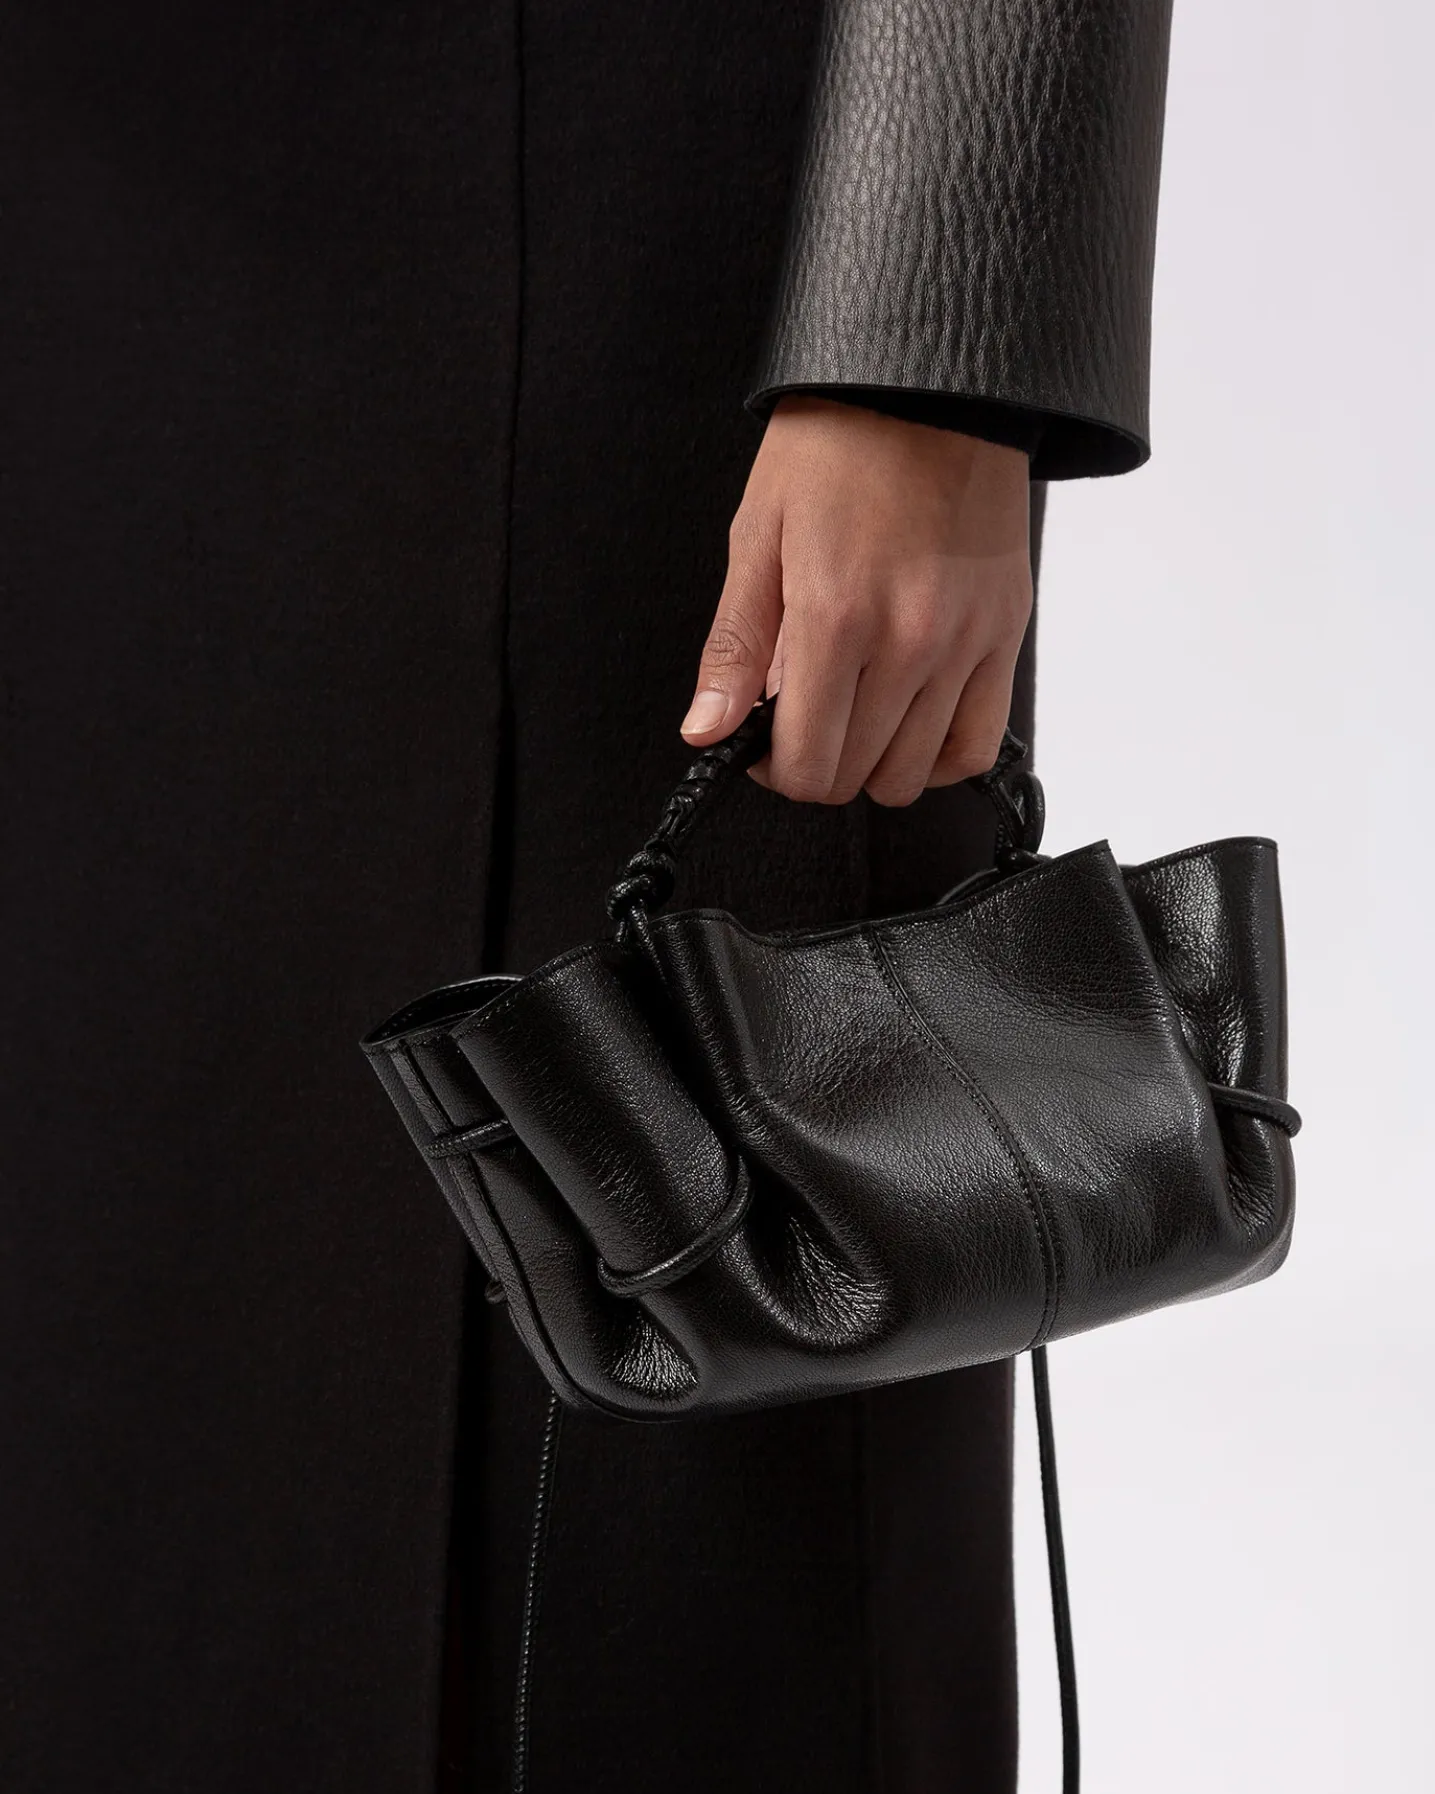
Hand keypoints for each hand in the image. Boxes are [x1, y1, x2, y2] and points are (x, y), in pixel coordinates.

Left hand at [680, 395, 1032, 803]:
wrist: (928, 386)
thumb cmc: (838, 446)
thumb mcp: (759, 536)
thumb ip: (735, 647)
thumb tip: (706, 730)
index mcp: (835, 618)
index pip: (805, 763)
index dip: (773, 770)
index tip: (764, 744)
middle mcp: (908, 641)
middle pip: (855, 776)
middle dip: (816, 766)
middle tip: (801, 721)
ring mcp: (964, 643)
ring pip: (913, 773)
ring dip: (872, 764)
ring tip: (853, 714)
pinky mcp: (1005, 633)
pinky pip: (977, 743)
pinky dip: (939, 755)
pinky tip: (909, 726)